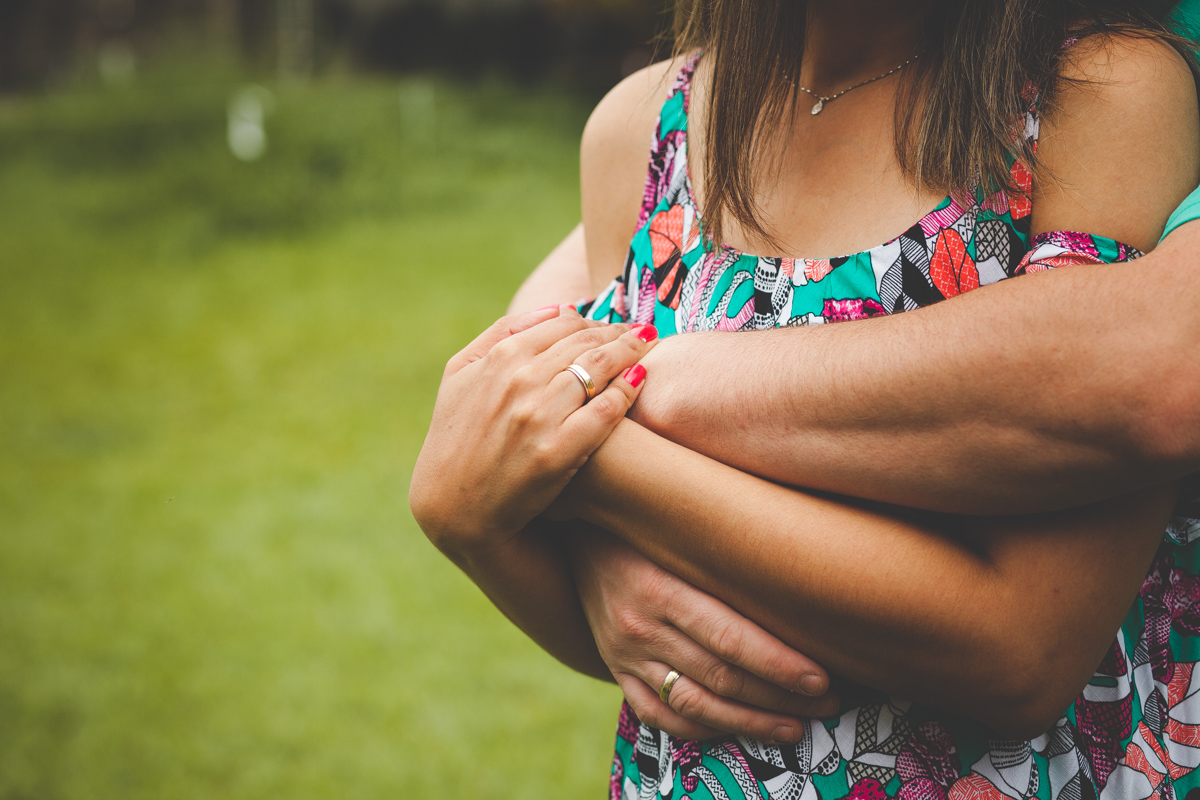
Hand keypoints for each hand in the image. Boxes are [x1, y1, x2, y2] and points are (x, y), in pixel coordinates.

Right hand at [410, 306, 658, 554]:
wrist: (453, 503)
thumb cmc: (457, 435)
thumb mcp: (460, 373)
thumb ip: (502, 332)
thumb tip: (557, 308)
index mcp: (499, 358)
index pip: (562, 324)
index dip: (593, 320)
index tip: (611, 323)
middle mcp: (520, 381)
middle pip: (586, 342)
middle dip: (619, 331)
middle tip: (642, 329)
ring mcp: (539, 416)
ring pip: (599, 368)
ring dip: (630, 350)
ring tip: (650, 343)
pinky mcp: (558, 451)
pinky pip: (605, 410)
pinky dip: (627, 389)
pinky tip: (641, 378)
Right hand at [569, 527, 839, 742]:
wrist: (575, 524)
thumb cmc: (648, 520)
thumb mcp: (682, 528)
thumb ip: (729, 557)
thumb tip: (800, 581)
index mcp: (659, 587)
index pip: (730, 638)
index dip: (779, 665)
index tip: (822, 679)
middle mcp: (638, 625)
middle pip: (720, 677)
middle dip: (780, 697)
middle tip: (826, 704)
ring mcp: (622, 652)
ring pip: (694, 704)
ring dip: (749, 722)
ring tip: (794, 727)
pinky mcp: (613, 667)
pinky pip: (657, 716)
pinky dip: (699, 728)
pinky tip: (735, 727)